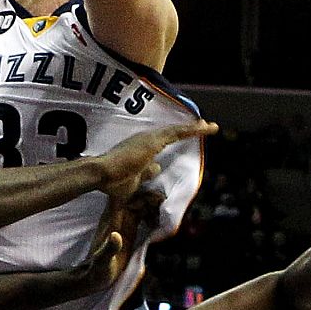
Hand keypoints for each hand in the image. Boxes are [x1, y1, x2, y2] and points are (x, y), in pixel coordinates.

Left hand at [75, 188, 166, 293]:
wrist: (95, 277)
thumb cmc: (98, 269)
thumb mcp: (104, 260)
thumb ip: (110, 248)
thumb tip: (116, 235)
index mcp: (112, 219)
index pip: (129, 197)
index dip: (144, 196)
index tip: (160, 202)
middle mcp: (118, 217)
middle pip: (137, 198)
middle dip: (152, 200)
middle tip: (166, 210)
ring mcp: (125, 223)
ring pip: (141, 206)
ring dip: (154, 207)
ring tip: (165, 217)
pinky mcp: (130, 231)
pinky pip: (142, 216)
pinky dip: (152, 216)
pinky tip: (159, 225)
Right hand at [92, 121, 215, 200]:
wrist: (101, 175)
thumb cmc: (113, 182)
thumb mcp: (134, 182)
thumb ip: (145, 174)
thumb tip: (157, 167)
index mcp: (140, 148)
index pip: (162, 141)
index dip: (175, 138)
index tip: (188, 136)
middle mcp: (145, 139)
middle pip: (171, 132)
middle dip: (188, 130)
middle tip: (204, 127)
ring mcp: (149, 139)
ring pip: (176, 130)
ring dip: (194, 128)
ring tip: (209, 126)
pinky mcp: (153, 140)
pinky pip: (178, 132)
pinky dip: (193, 129)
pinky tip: (206, 128)